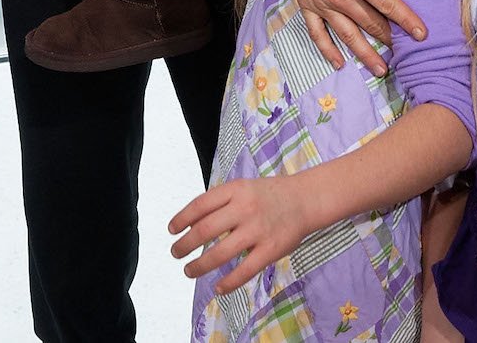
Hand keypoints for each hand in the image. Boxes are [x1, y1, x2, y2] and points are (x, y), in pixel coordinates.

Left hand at [168, 176, 311, 293]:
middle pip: (205, 230)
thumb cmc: (269, 195)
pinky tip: (218, 287)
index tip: (172, 230)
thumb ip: (219, 202)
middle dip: (185, 245)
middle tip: (175, 253)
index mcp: (236, 189)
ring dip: (200, 265)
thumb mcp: (242, 188)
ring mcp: (258, 230)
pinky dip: (228, 282)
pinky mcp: (270, 249)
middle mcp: (245, 208)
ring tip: (189, 270)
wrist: (305, 199)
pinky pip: (244, 270)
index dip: (182, 219)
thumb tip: (190, 224)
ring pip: (220, 253)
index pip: (200, 205)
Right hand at [270, 0, 423, 73]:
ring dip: (364, 53)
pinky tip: (339, 63)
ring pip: (346, 34)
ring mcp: (321, 2)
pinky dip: (327, 49)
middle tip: (407, 57)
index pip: (387, 4)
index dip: (406, 20)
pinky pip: (317, 32)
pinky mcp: (306, 4)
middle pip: (370, 23)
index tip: (422, 35)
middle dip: (389, 40)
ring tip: (380, 70)